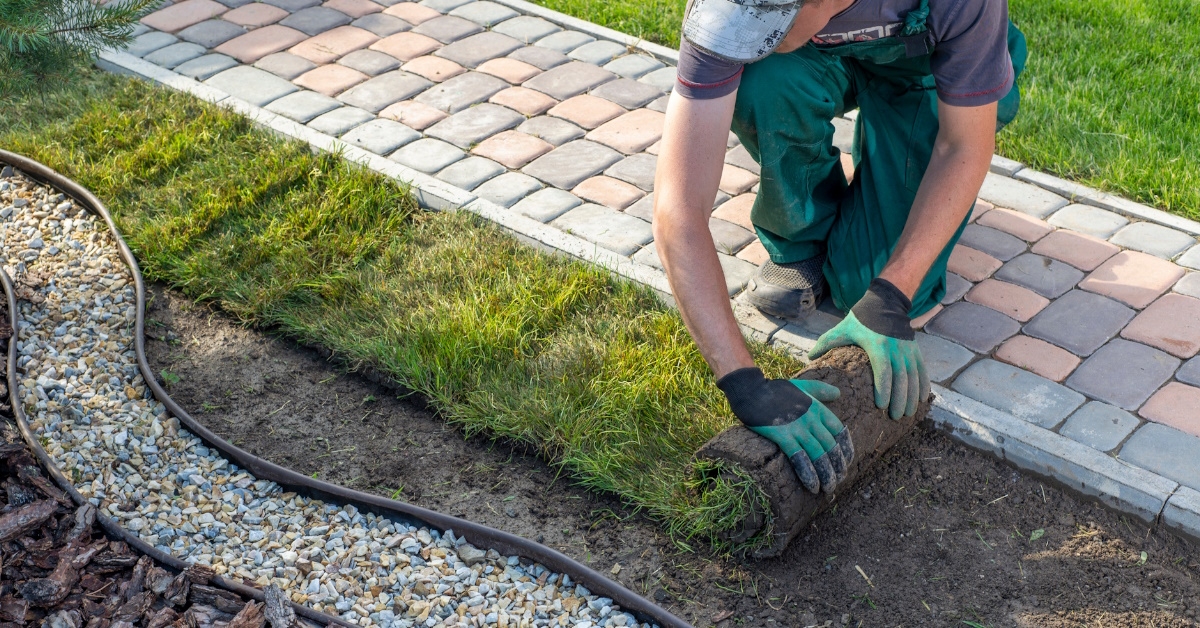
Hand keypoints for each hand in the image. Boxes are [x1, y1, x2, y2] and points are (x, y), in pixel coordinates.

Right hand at [717, 367, 853, 493]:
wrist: (751, 391)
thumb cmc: (774, 389)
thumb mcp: (802, 385)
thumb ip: (820, 390)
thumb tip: (838, 393)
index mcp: (817, 408)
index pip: (839, 431)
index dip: (845, 449)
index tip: (846, 462)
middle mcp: (811, 419)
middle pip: (830, 447)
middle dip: (837, 466)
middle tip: (838, 481)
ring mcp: (797, 427)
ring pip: (818, 455)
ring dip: (825, 475)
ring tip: (828, 488)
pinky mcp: (782, 435)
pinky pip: (799, 458)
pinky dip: (808, 473)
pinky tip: (812, 486)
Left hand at [810, 278, 929, 419]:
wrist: (886, 303)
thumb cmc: (861, 319)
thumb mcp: (843, 328)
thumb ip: (826, 343)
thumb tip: (809, 357)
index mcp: (878, 345)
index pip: (883, 371)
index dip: (884, 389)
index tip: (881, 406)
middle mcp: (896, 349)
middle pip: (901, 378)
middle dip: (899, 399)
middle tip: (894, 417)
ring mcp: (908, 350)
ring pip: (913, 377)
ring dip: (912, 396)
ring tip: (907, 413)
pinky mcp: (915, 350)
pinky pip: (922, 370)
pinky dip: (923, 385)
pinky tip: (922, 399)